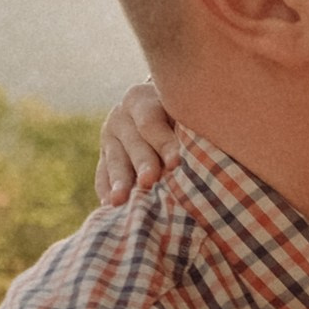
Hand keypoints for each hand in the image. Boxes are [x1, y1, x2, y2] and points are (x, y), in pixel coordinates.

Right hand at [95, 80, 178, 204]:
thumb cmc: (182, 113)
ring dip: (119, 182)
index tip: (176, 163)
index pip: (151, 122)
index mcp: (142, 100)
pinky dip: (106, 191)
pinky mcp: (105, 157)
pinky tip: (110, 207)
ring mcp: (109, 138)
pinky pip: (102, 175)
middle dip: (142, 165)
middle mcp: (121, 117)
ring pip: (115, 161)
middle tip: (148, 182)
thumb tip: (207, 156)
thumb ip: (189, 128)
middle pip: (133, 144)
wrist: (160, 109)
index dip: (164, 143)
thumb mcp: (182, 112)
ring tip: (120, 201)